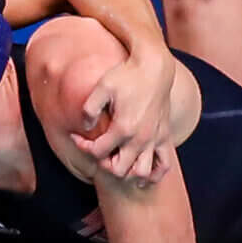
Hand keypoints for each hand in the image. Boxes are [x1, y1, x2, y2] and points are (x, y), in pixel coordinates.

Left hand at [69, 30, 175, 185]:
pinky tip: (141, 173)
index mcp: (123, 128)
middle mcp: (141, 138)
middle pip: (119, 169)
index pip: (98, 152)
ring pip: (142, 173)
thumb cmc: (126, 76)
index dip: (82, 146)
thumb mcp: (101, 87)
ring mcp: (155, 139)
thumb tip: (85, 127)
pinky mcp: (165, 136)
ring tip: (116, 161)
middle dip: (103, 163)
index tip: (76, 136)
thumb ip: (89, 109)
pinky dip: (154, 174)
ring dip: (127, 173)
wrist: (154, 67)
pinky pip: (164, 165)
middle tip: (96, 149)